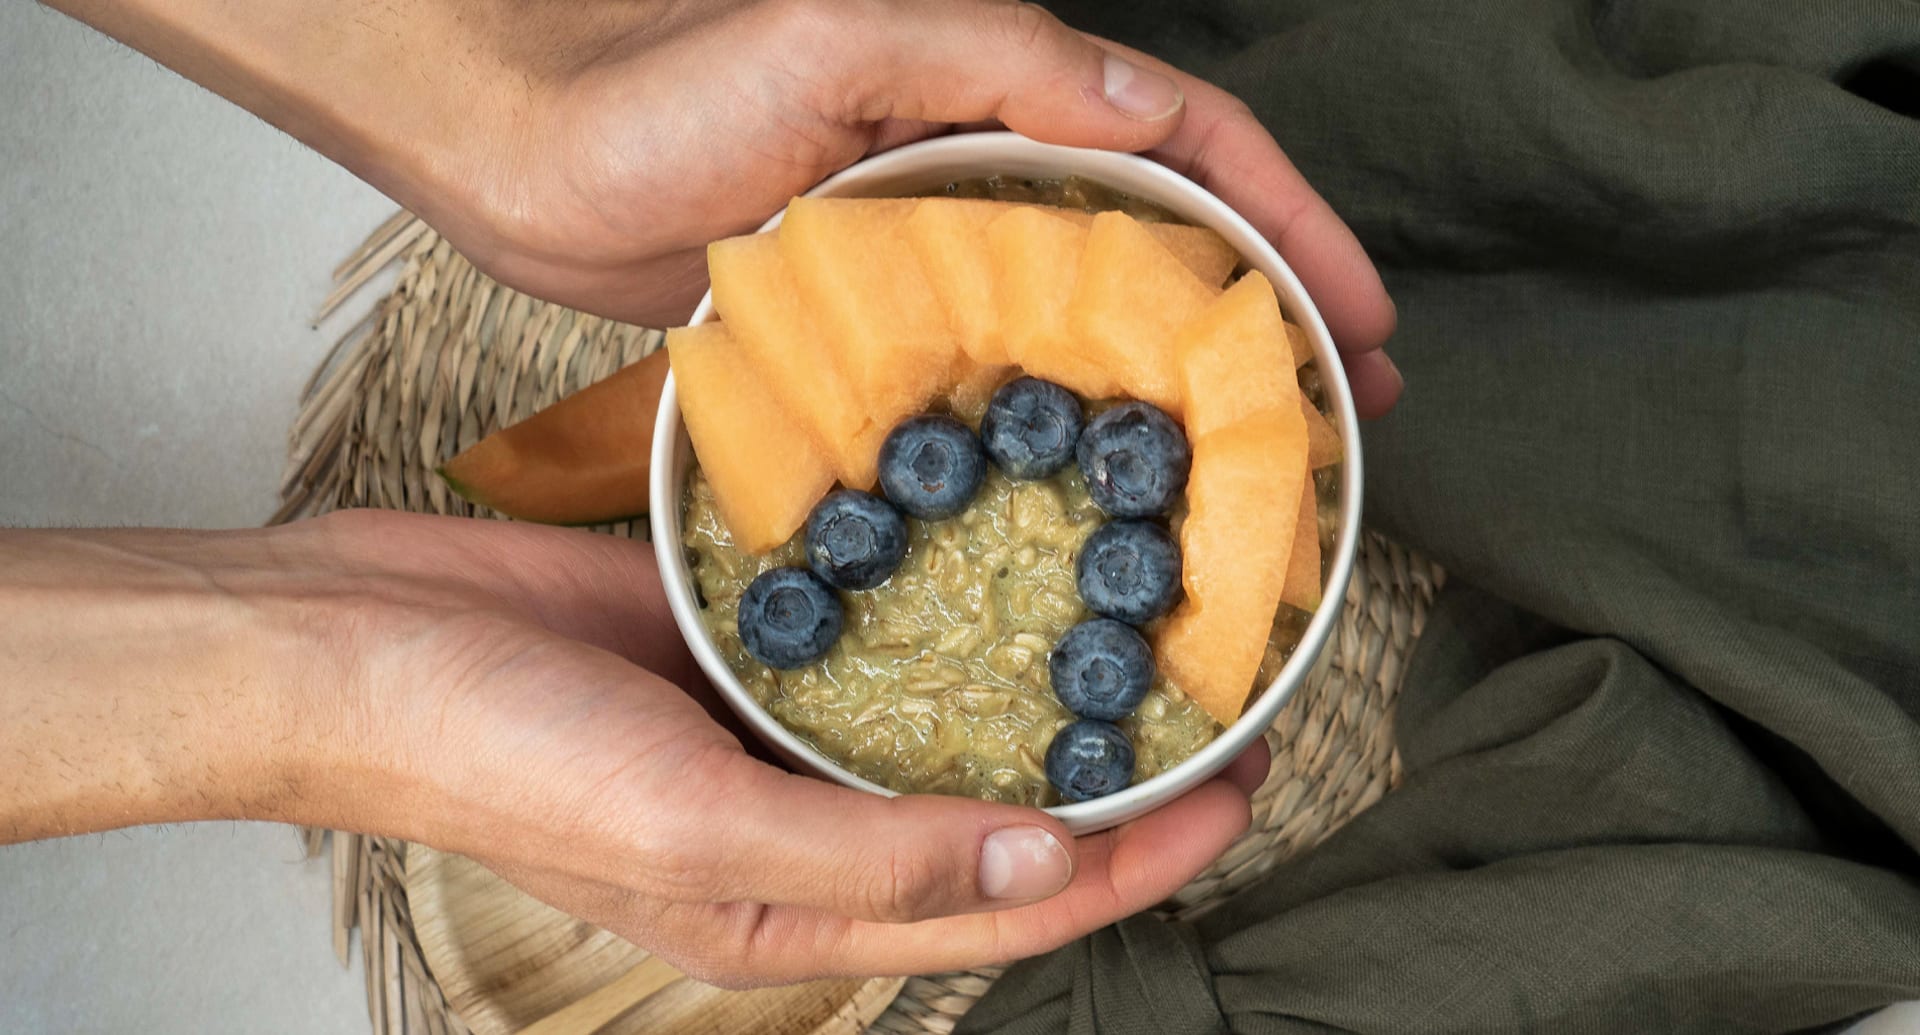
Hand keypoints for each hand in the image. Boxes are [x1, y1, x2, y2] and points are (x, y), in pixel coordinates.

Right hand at [0, 511, 1265, 985]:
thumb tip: (1045, 868)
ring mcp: (777, 730)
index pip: (1012, 904)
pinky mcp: (744, 641)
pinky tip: (1008, 553)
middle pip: (1000, 817)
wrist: (362, 641)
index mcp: (800, 913)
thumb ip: (873, 857)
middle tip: (1227, 702)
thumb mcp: (694, 833)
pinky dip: (948, 607)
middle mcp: (807, 828)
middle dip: (1120, 779)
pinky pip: (873, 633)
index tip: (1241, 785)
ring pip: (949, 722)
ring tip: (1143, 626)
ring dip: (1045, 690)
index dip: (1138, 857)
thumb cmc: (503, 759)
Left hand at [44, 0, 1399, 416]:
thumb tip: (1148, 107)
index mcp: (999, 88)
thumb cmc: (658, 85)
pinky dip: (1069, 418)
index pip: (1189, 146)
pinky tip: (1095, 487)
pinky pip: (1004, 371)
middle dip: (1267, 314)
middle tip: (1345, 410)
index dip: (1290, 225)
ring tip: (1256, 464)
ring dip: (1182, 379)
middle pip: (1167, 236)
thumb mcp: (833, 41)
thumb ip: (988, 59)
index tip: (1361, 317)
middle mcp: (984, 164)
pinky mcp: (878, 323)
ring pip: (1096, 313)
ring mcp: (936, 250)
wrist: (520, 155)